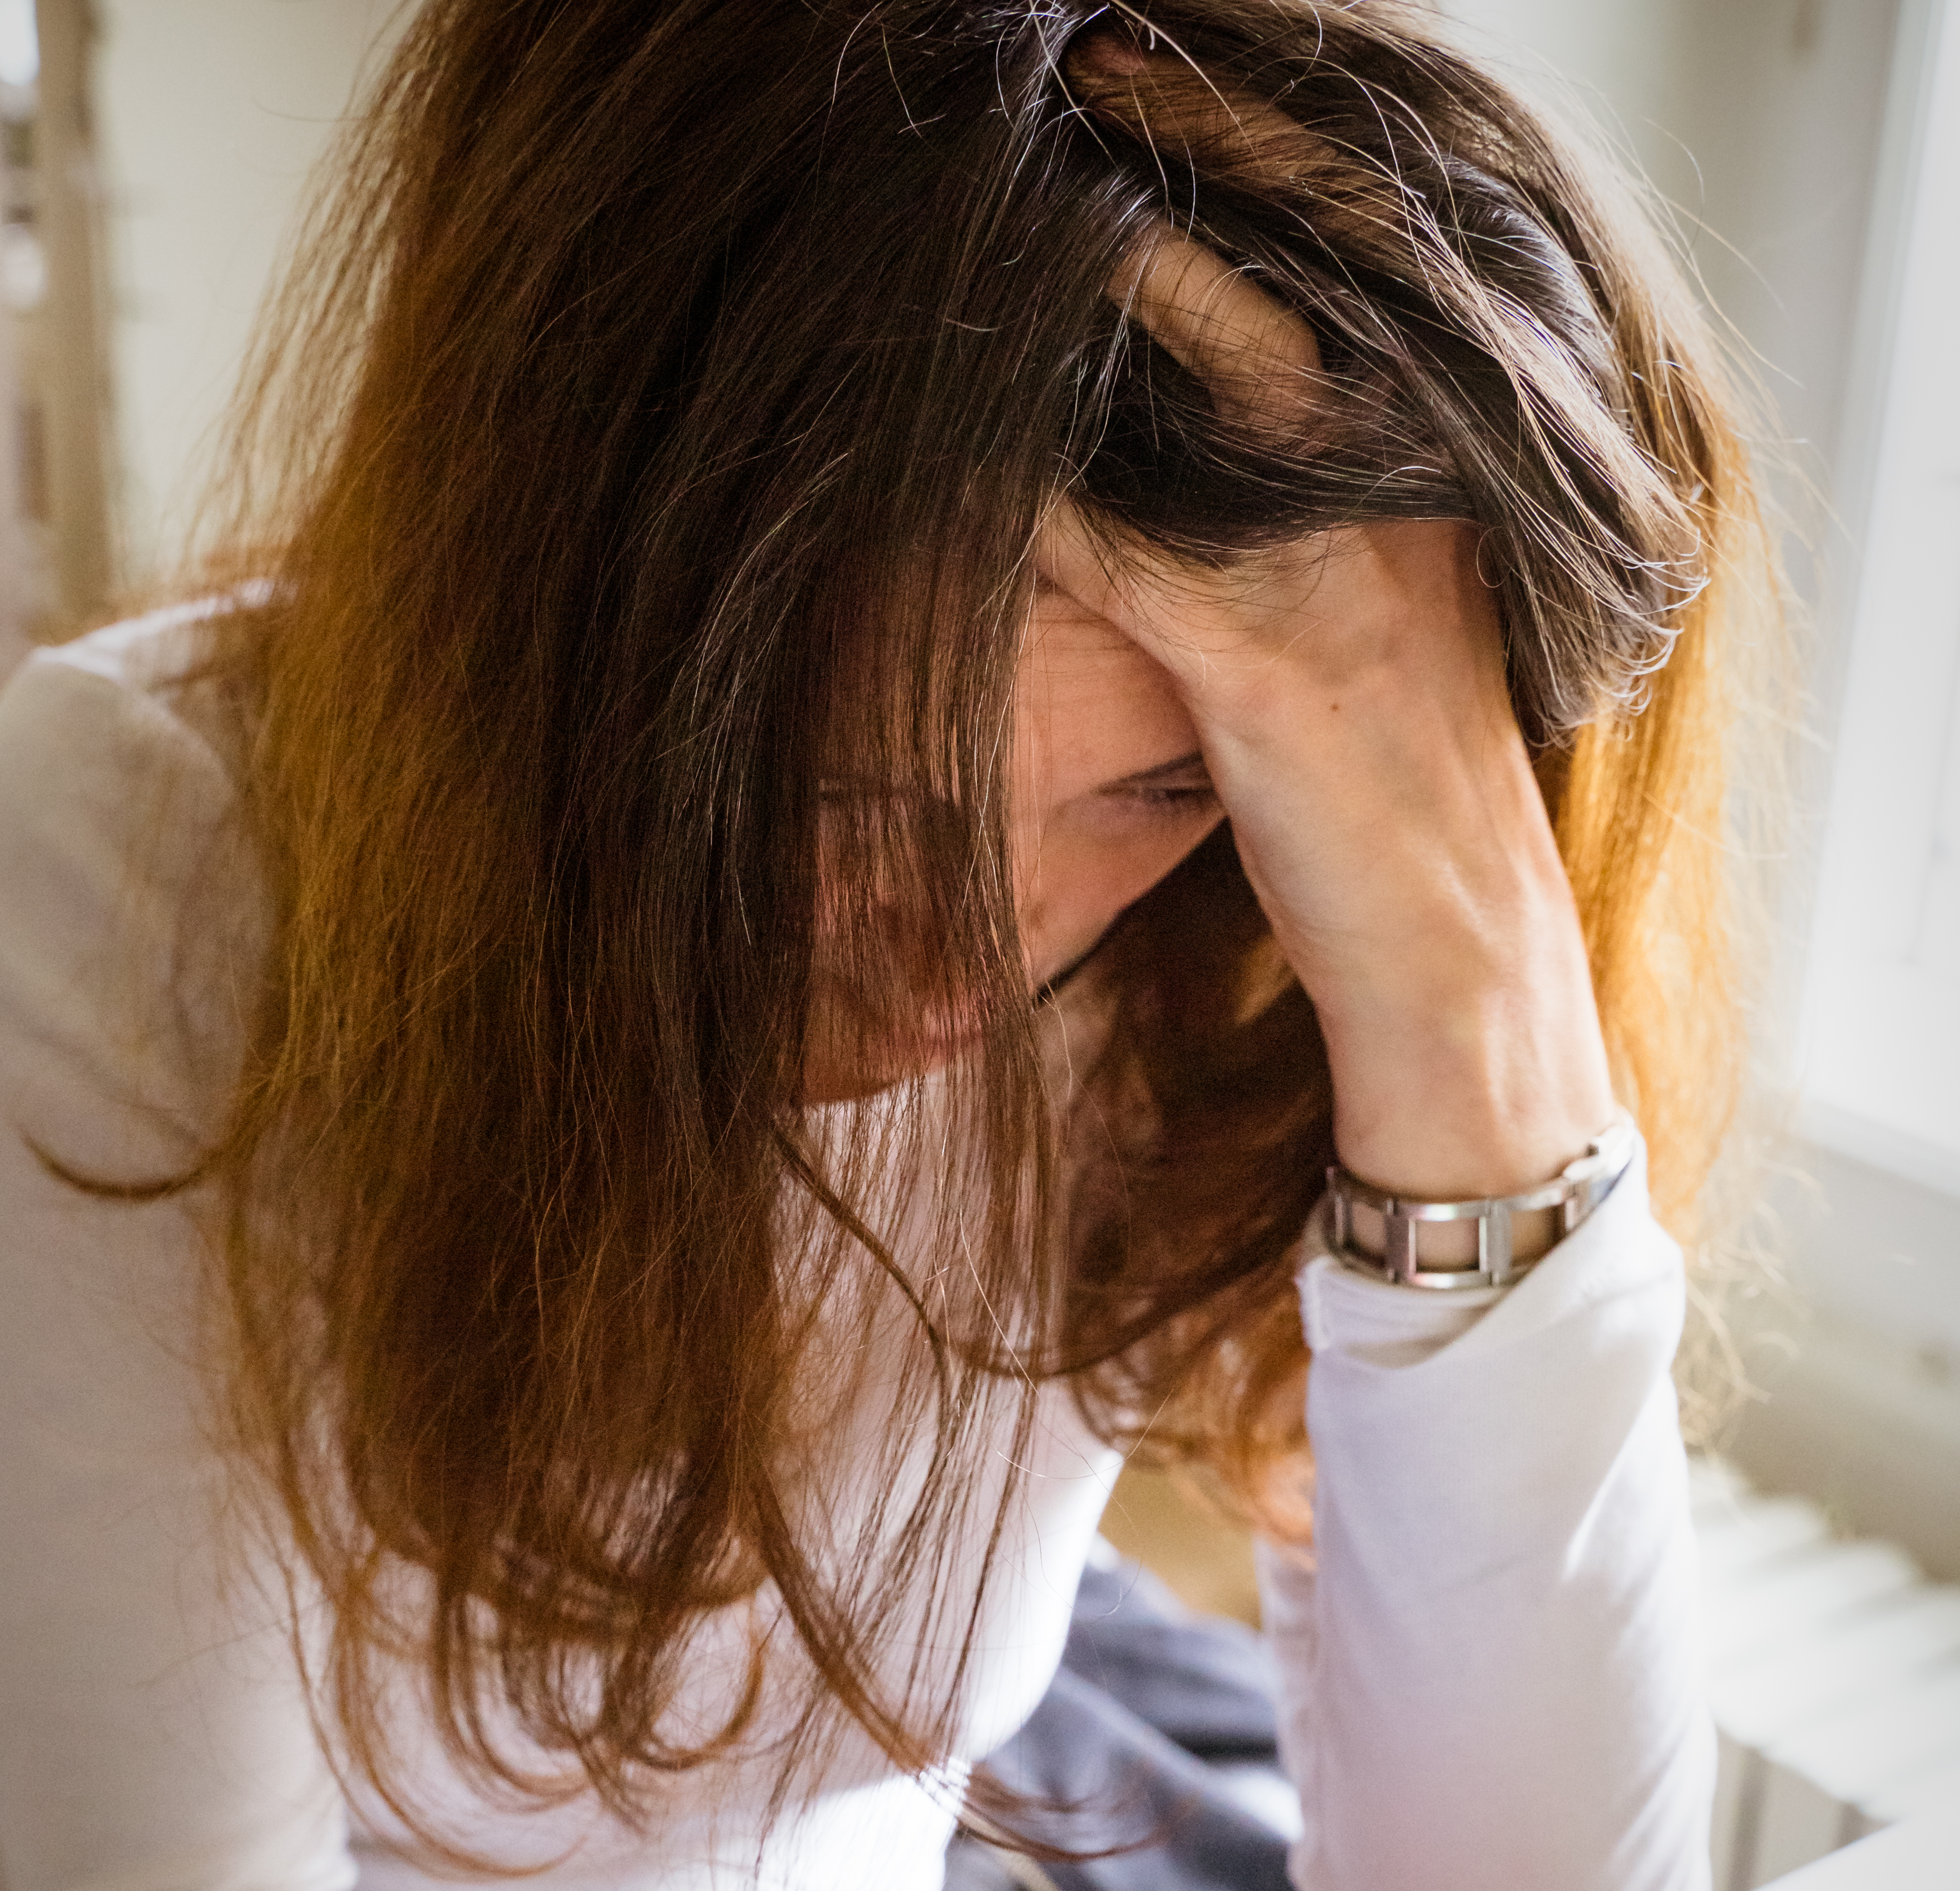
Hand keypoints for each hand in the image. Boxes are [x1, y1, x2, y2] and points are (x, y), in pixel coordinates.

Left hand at [1046, 46, 1615, 1197]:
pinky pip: (1136, 548)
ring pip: (1225, 383)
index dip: (1277, 182)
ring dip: (1112, 288)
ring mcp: (1343, 581)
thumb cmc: (1399, 819)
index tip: (1182, 105)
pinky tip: (970, 434)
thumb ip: (1325, 537)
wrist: (1460, 971)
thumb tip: (1210, 463)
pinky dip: (1045, 486)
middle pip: (1308, 281)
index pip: (1366, 287)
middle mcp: (1405, 505)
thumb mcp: (1386, 644)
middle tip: (1102, 74)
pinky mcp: (1270, 673)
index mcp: (1443, 485)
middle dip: (1205, 165)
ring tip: (1019, 200)